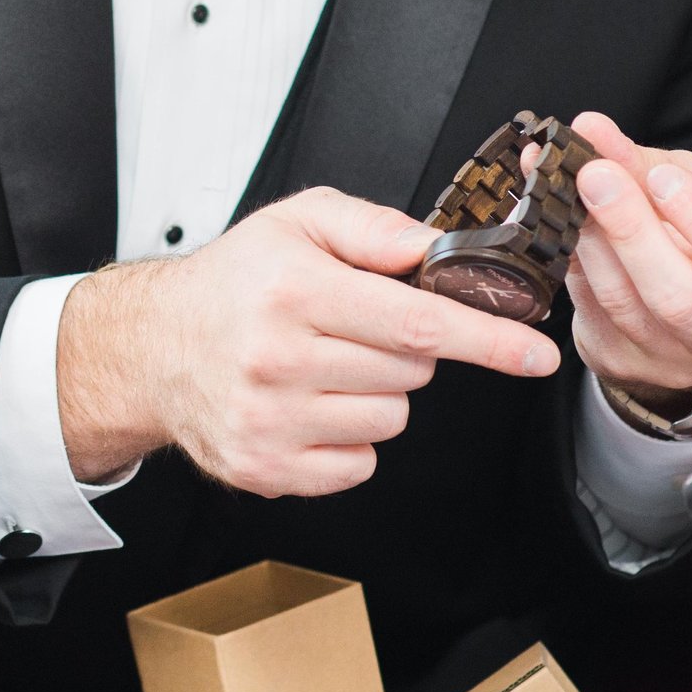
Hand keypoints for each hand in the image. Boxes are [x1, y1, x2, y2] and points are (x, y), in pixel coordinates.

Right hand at [55, 187, 560, 497]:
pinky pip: (357, 465)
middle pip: (411, 373)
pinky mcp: (264, 468)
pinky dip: (349, 440)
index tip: (537, 353)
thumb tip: (439, 250)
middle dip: (407, 350)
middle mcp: (277, 359)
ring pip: (389, 420)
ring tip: (323, 367)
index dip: (489, 339)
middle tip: (355, 329)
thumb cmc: (234, 282)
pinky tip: (310, 407)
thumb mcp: (296, 223)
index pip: (419, 323)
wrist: (154, 345)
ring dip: (376, 395)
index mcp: (293, 291)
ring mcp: (269, 421)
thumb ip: (373, 226)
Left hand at [559, 111, 691, 409]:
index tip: (662, 176)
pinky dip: (569, 258)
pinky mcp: (622, 362)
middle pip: (679, 298)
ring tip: (569, 188)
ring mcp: (674, 362)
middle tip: (595, 174)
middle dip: (632, 231)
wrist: (681, 305)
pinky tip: (555, 219)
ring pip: (623, 304)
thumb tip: (592, 129)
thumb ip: (650, 164)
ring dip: (590, 239)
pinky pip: (588, 309)